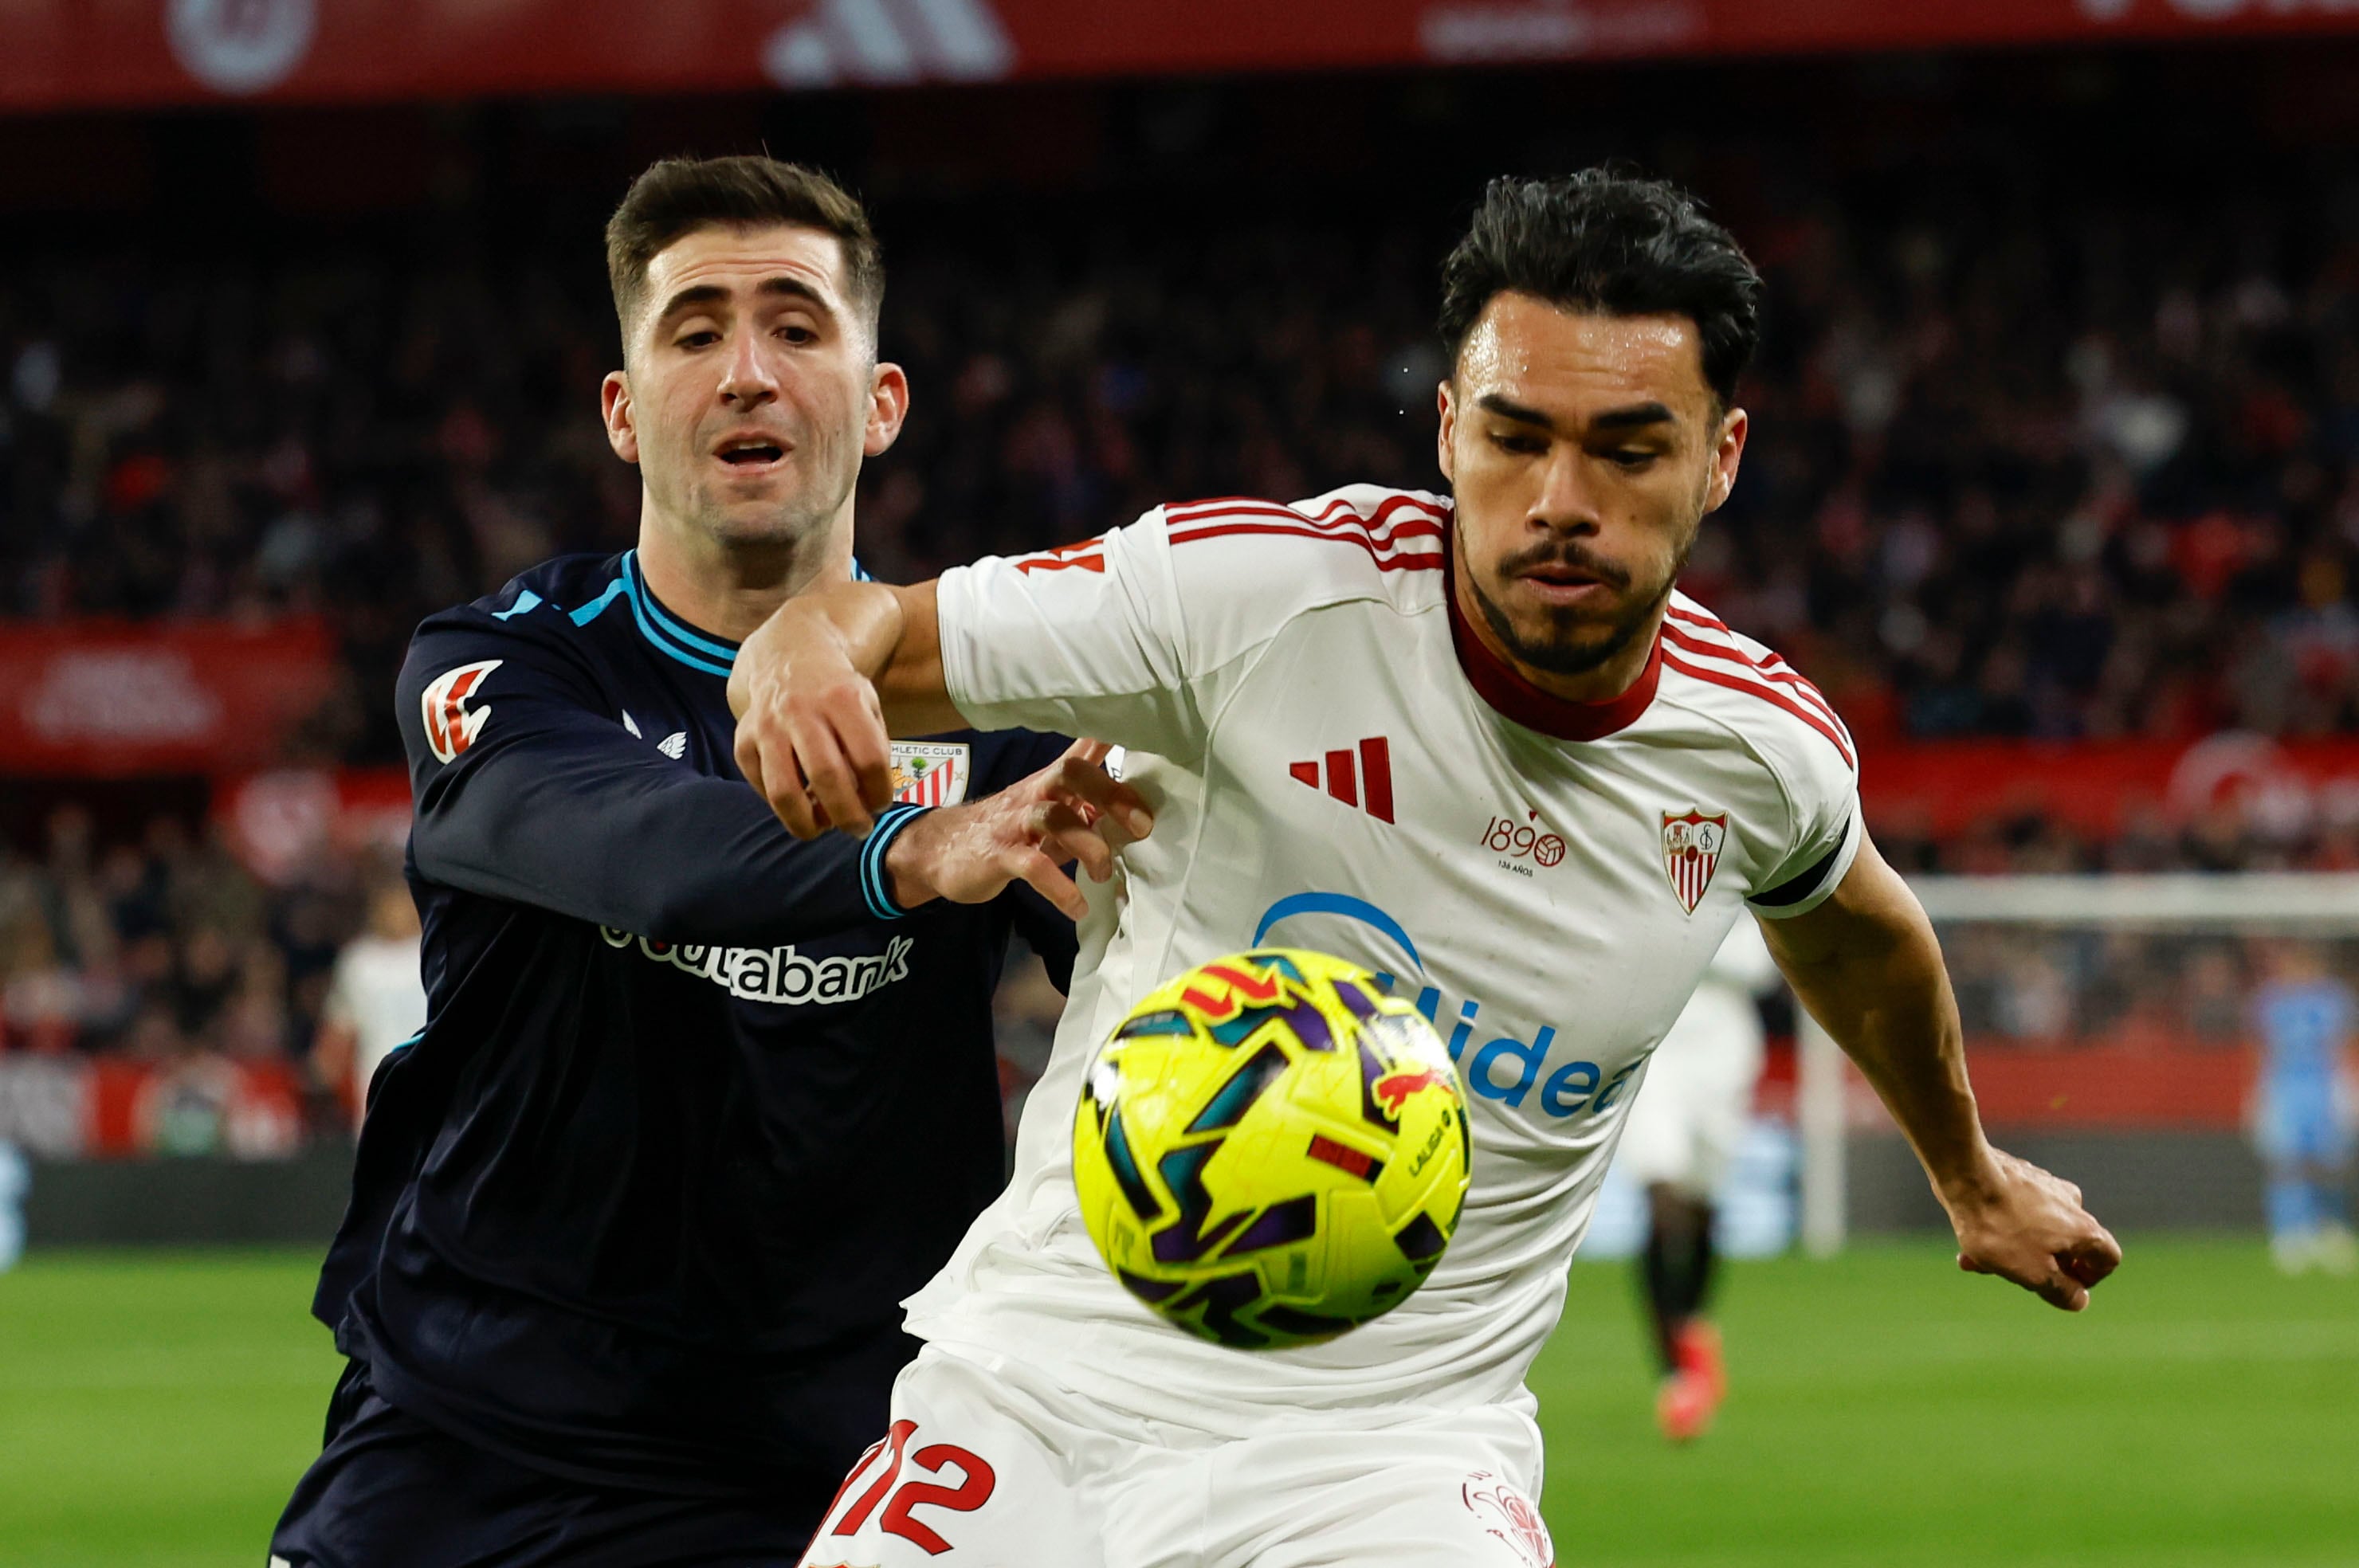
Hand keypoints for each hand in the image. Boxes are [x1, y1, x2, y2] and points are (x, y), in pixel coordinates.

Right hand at [731, 598, 896, 837]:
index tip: (881, 804)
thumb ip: (873, 748)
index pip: (868, 758)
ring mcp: (767, 726)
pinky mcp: (743, 740)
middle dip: (848, 815)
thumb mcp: (867, 705)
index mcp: (841, 698)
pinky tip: (801, 803)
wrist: (789, 659)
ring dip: (807, 823)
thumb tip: (868, 802)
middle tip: (859, 829)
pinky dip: (782, 806)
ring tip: (823, 827)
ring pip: (784, 792)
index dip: (879, 791)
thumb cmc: (837, 693)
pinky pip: (762, 788)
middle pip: (827, 778)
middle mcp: (800, 710)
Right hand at [881, 739, 1153, 919]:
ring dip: (1088, 845)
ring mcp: (1014, 822)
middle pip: (1071, 773)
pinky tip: (1076, 906)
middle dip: (1110, 794)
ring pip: (1053, 817)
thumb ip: (1085, 801)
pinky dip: (1059, 888)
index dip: (1110, 736)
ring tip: (1104, 874)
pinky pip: (1032, 867)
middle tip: (1142, 826)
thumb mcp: (1047, 809)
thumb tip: (1135, 803)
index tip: (1151, 735)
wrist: (941, 849)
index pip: (1081, 750)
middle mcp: (1034, 793)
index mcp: (1050, 782)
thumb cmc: (1008, 829)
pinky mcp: (998, 854)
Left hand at [1942, 1146, 2122, 1311]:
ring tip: (1976, 1260)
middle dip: (2034, 1266)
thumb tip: (2080, 1300)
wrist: (1965, 1174)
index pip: (2108, 1257)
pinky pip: (2014, 1210)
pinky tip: (1968, 1234)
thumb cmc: (2000, 1226)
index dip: (2091, 1278)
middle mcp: (2070, 1203)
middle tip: (2005, 1275)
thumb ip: (2061, 1291)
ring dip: (2009, 1248)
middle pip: (2065, 1245)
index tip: (2063, 1285)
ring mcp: (2044, 1185)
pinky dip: (1997, 1226)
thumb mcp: (2033, 1274)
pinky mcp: (2017, 1176)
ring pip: (2033, 1229)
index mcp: (2084, 1228)